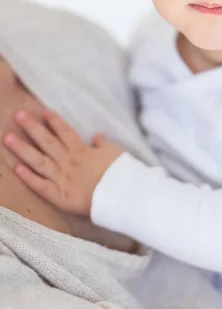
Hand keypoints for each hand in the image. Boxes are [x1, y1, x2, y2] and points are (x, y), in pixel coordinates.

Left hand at [3, 110, 123, 215]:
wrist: (122, 195)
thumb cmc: (122, 173)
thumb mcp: (115, 152)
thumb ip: (104, 144)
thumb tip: (96, 136)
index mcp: (82, 151)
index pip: (66, 132)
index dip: (55, 122)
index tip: (44, 112)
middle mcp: (69, 161)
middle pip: (47, 142)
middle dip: (32, 127)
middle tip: (18, 115)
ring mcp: (62, 178)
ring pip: (39, 161)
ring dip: (23, 149)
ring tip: (8, 138)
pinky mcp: (59, 196)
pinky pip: (41, 186)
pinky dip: (29, 178)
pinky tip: (16, 169)